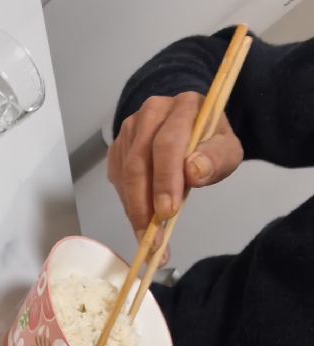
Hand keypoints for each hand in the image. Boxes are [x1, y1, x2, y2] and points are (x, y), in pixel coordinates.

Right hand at [107, 91, 242, 253]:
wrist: (192, 129)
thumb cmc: (209, 143)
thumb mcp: (227, 150)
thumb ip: (217, 159)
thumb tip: (193, 172)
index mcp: (184, 106)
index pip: (167, 143)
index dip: (165, 180)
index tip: (167, 213)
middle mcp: (152, 111)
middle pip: (138, 161)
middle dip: (143, 204)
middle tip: (152, 238)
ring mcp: (130, 128)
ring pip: (124, 173)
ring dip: (133, 209)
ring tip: (147, 238)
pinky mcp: (118, 146)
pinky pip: (117, 179)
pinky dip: (128, 203)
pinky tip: (140, 220)